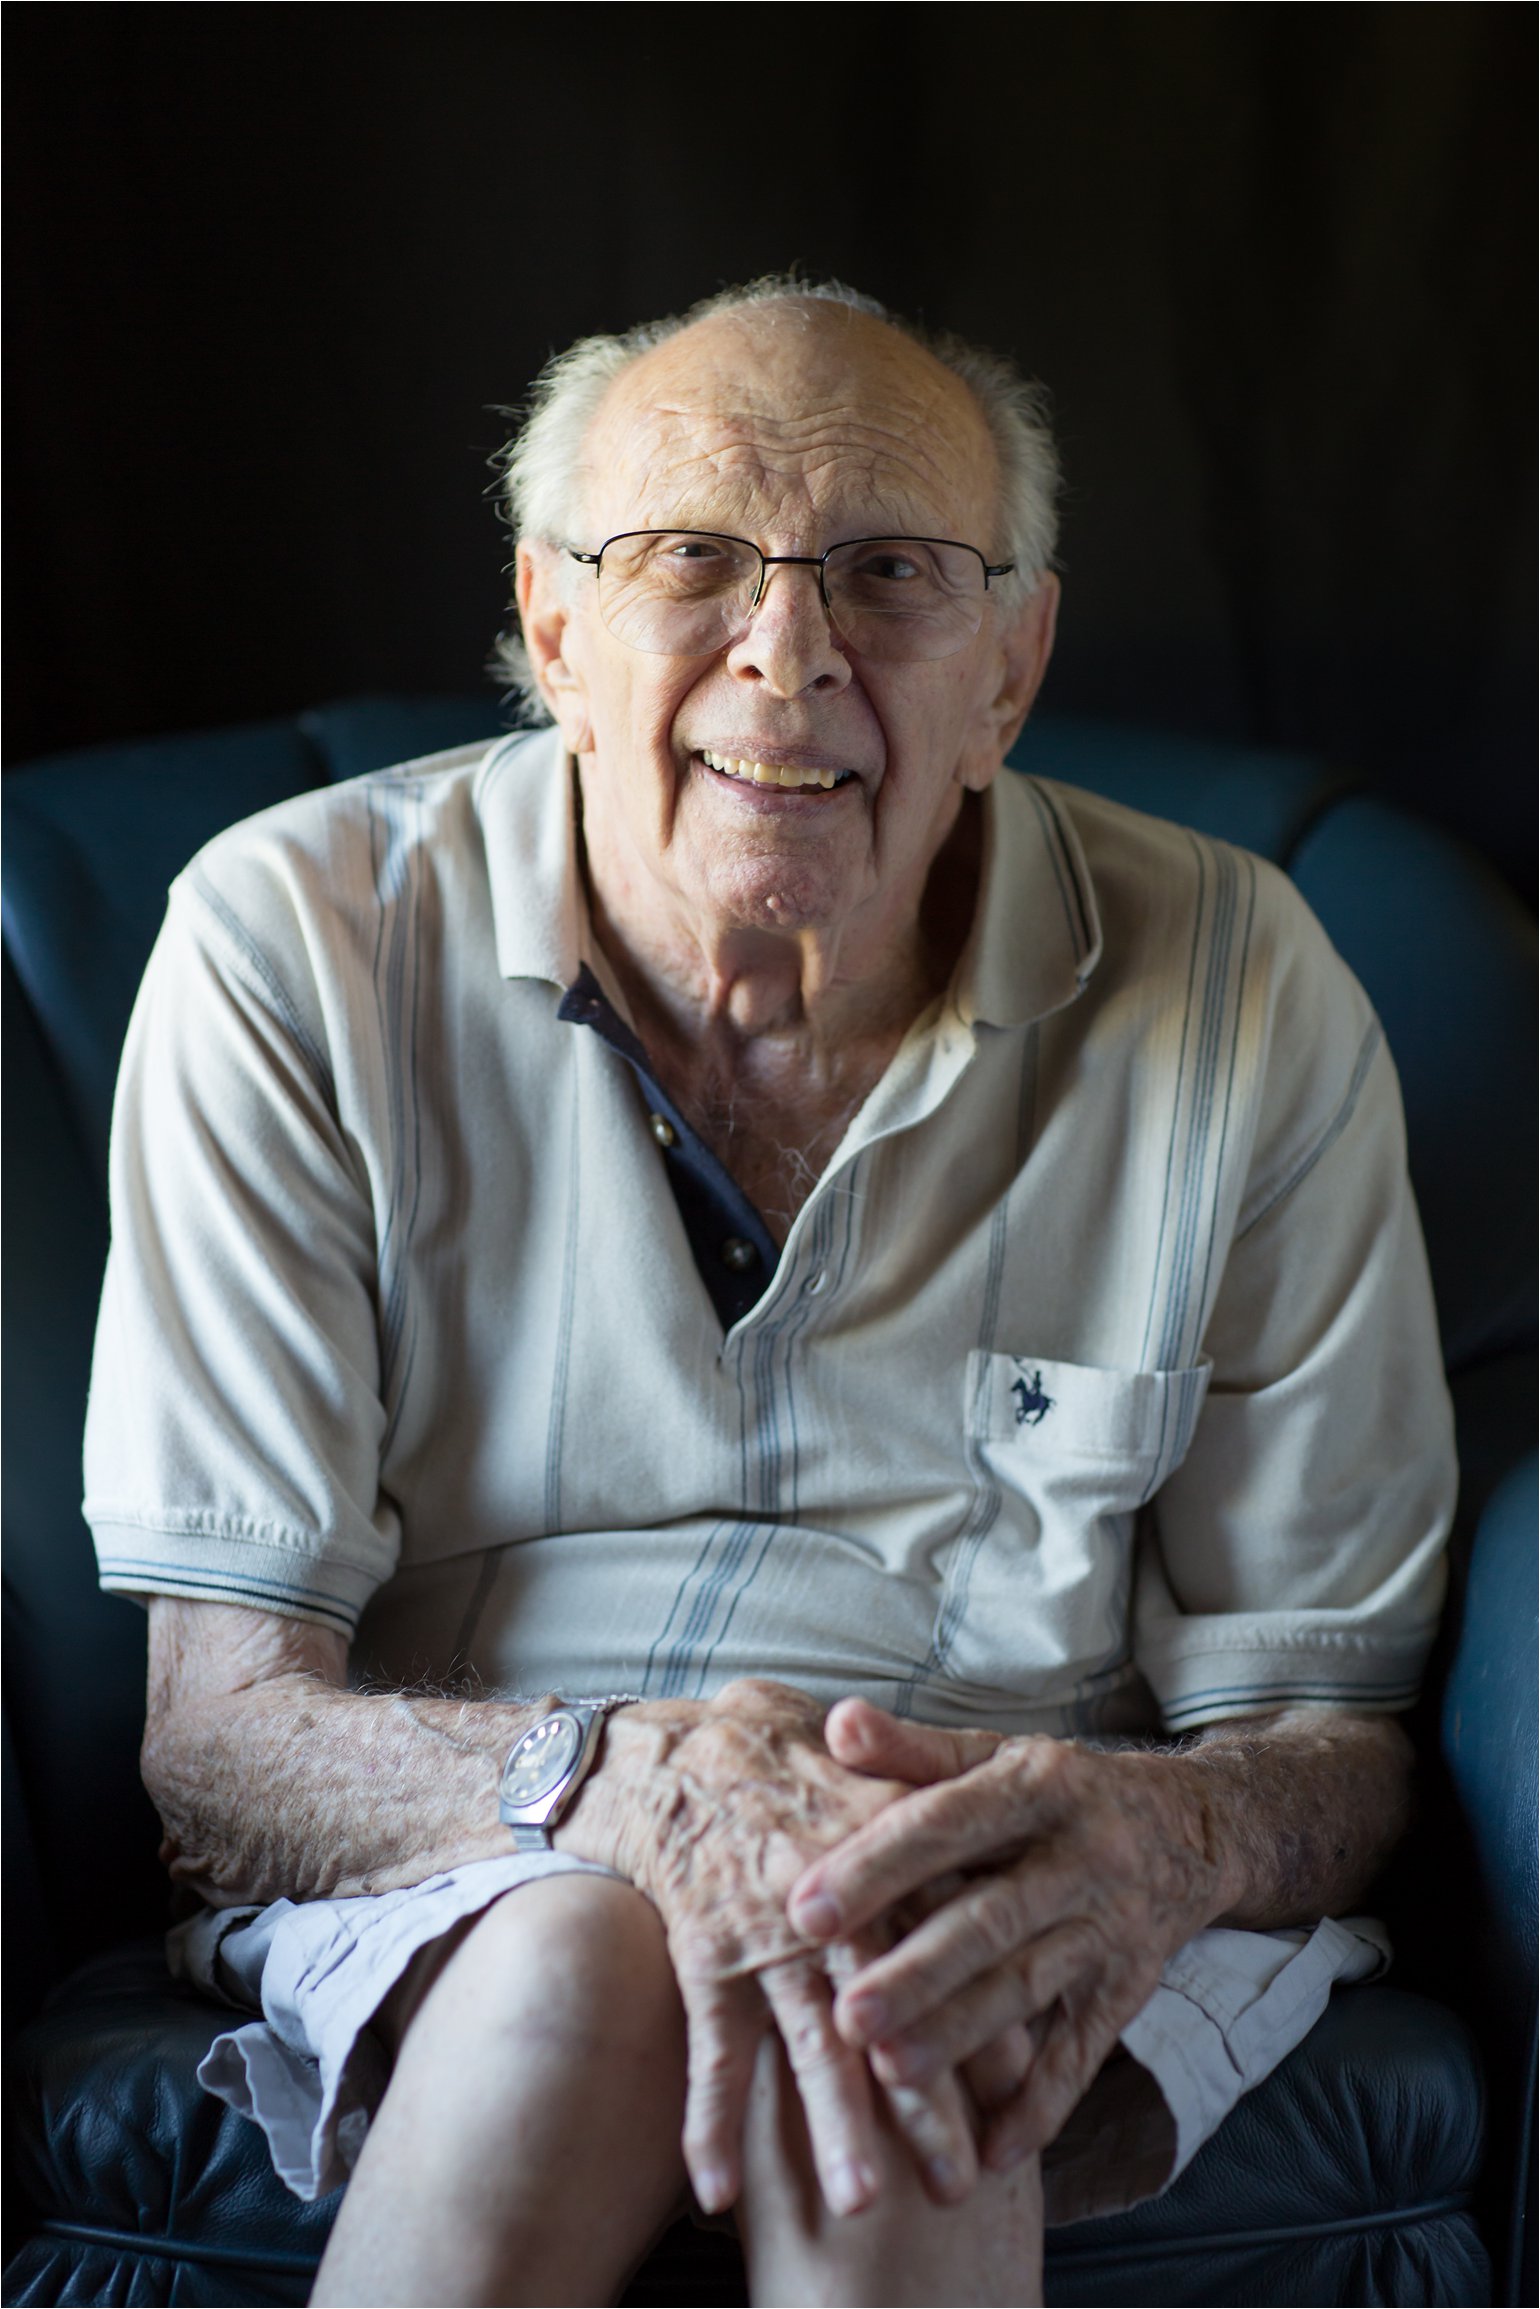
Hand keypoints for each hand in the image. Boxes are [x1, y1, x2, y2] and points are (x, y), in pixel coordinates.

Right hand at [559, 1679, 978, 2216]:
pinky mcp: (706, 1957)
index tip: (1024, 2084)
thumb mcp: (872, 1770)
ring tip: (859, 2206)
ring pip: (808, 2042)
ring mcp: (767, 1936)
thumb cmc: (790, 1762)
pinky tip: (717, 2191)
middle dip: (922, 2101)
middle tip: (957, 2185)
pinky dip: (709, 2119)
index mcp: (885, 1854)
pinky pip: (709, 2048)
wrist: (674, 1755)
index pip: (948, 1943)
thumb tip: (1013, 1864)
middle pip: (889, 2011)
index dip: (984, 2011)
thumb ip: (939, 1821)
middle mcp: (833, 1902)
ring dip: (832, 2126)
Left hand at [787, 1699, 1228, 2168]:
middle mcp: (1081, 1855)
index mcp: (1037, 1784)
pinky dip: (1041, 2106)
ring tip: (891, 2075)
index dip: (875, 1866)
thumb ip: (912, 1752)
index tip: (802, 1911)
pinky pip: (1085, 2052)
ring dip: (963, 2036)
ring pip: (1030, 1987)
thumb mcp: (994, 1756)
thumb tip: (834, 1723)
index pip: (946, 1824)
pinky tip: (988, 2153)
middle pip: (991, 1917)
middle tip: (844, 2017)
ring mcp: (1111, 1926)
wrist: (1188, 1828)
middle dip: (917, 1971)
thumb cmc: (1054, 1792)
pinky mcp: (1131, 1989)